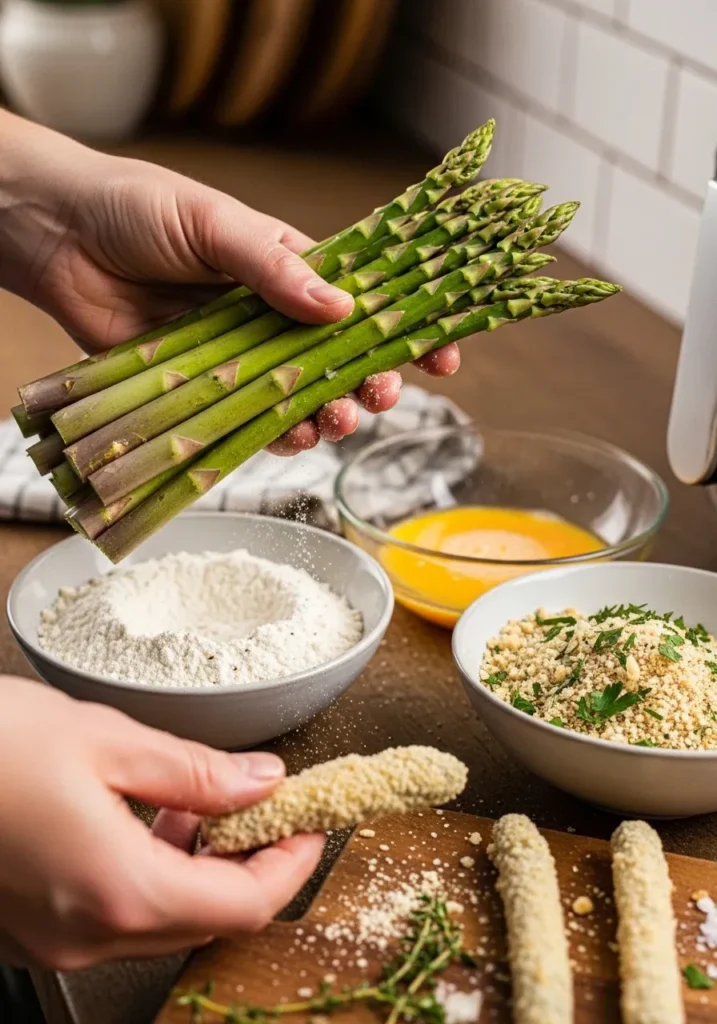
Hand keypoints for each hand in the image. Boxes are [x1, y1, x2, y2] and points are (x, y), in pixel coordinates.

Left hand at [0, 112, 459, 452]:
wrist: (61, 239)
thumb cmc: (137, 211)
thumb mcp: (213, 223)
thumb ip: (275, 266)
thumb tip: (342, 308)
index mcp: (288, 266)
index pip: (364, 300)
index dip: (406, 329)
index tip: (443, 355)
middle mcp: (272, 316)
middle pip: (341, 359)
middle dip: (372, 383)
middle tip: (380, 397)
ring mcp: (242, 356)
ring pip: (303, 397)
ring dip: (330, 415)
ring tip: (338, 420)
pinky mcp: (205, 388)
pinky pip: (253, 422)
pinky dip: (279, 436)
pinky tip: (295, 436)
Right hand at [0, 678, 322, 968]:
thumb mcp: (108, 741)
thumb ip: (197, 772)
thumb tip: (262, 782)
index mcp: (119, 889)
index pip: (245, 904)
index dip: (290, 862)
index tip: (310, 821)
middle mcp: (89, 931)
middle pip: (207, 918)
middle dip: (251, 864)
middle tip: (267, 805)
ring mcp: (56, 937)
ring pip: (164, 919)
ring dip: (202, 868)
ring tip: (207, 803)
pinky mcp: (34, 924)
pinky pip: (119, 914)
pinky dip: (153, 874)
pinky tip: (149, 820)